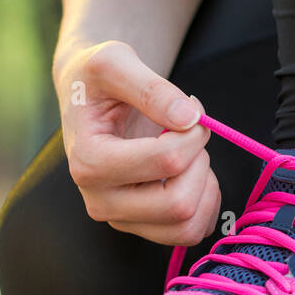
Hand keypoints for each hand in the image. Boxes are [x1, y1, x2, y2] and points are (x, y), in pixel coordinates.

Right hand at [55, 40, 219, 244]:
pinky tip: (194, 175)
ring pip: (188, 227)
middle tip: (189, 135)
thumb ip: (150, 87)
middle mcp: (100, 200)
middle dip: (199, 162)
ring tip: (191, 156)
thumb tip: (189, 118)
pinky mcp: (141, 226)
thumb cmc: (98, 79)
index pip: (168, 161)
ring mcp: (121, 219)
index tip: (189, 111)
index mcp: (89, 162)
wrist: (89, 98)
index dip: (194, 133)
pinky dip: (206, 204)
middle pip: (179, 205)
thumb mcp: (115, 62)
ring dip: (205, 187)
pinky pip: (191, 233)